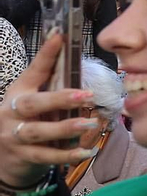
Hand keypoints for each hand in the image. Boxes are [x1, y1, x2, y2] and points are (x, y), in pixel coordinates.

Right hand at [0, 33, 98, 187]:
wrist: (3, 158)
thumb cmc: (26, 122)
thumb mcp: (33, 102)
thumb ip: (50, 87)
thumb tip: (77, 64)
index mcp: (18, 93)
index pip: (33, 71)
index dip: (46, 55)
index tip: (60, 37)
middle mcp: (12, 112)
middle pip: (33, 104)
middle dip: (59, 98)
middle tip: (87, 94)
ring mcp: (14, 135)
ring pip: (37, 131)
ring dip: (64, 128)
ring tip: (89, 123)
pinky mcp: (22, 156)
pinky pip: (45, 156)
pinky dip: (66, 155)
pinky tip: (86, 152)